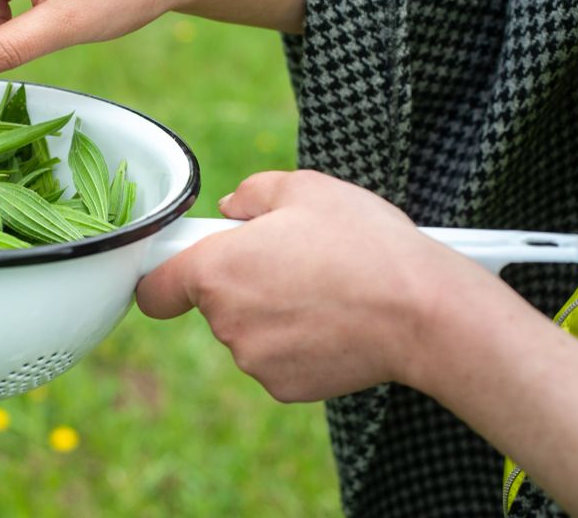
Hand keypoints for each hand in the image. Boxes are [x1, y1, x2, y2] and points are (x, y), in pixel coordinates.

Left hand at [136, 170, 496, 401]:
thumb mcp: (305, 189)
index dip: (165, 274)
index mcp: (215, 270)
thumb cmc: (362, 244)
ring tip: (324, 289)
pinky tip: (334, 322)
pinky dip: (296, 343)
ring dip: (271, 313)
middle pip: (214, 302)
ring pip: (248, 330)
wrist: (421, 312)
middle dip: (242, 282)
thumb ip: (252, 194)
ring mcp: (253, 359)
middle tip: (291, 260)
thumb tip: (231, 207)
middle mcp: (224, 321)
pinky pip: (276, 358)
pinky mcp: (283, 387)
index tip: (183, 266)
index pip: (156, 288)